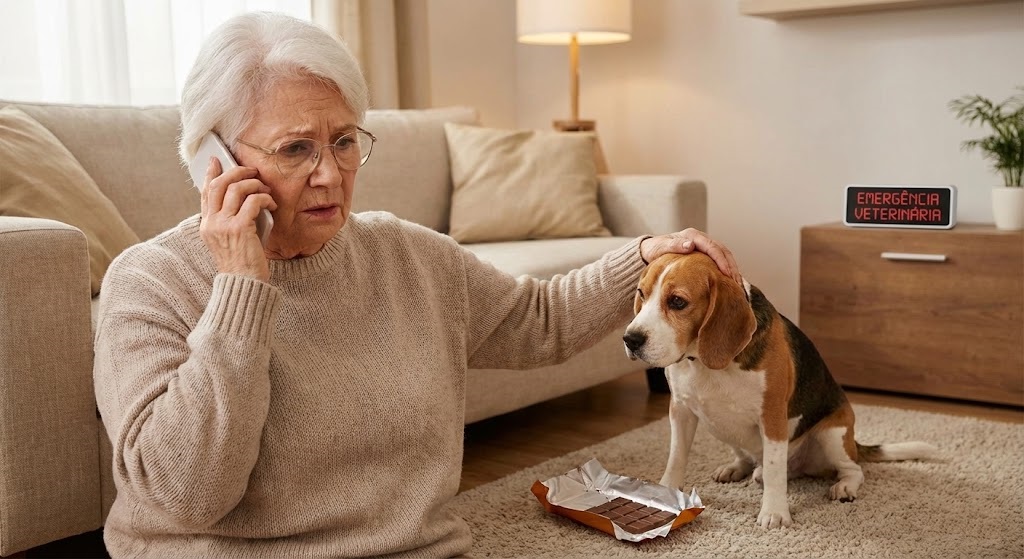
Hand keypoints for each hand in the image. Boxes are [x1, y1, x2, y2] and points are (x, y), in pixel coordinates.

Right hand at [199, 157, 277, 281]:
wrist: (244, 285)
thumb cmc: (243, 264)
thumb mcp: (230, 240)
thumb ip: (231, 220)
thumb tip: (245, 197)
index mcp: (206, 225)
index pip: (205, 192)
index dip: (211, 174)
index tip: (217, 161)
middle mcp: (211, 223)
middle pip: (219, 184)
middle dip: (237, 172)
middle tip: (253, 171)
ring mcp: (223, 225)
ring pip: (236, 188)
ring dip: (255, 184)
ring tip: (266, 190)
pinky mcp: (240, 228)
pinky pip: (253, 201)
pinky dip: (265, 199)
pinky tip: (272, 205)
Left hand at [640, 228, 740, 283]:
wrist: (650, 250)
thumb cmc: (654, 250)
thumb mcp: (660, 247)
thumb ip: (673, 246)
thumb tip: (690, 245)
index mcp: (692, 235)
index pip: (712, 247)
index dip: (721, 260)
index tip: (727, 274)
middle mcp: (700, 239)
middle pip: (722, 251)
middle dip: (731, 266)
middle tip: (736, 283)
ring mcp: (704, 246)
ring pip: (724, 256)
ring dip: (732, 270)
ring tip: (737, 286)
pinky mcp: (704, 255)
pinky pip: (719, 262)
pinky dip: (726, 272)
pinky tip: (730, 284)